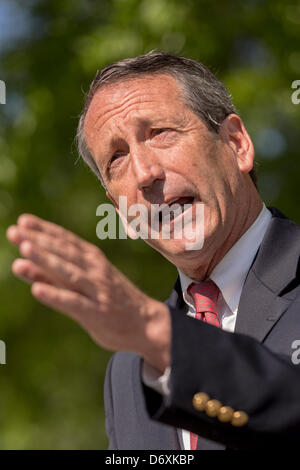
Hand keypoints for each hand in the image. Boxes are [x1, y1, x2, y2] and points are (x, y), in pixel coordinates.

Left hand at [6, 214, 170, 371]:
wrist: (146, 323)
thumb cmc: (110, 301)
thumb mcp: (82, 284)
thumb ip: (52, 275)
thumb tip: (19, 262)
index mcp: (93, 259)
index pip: (66, 240)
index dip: (44, 230)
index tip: (22, 221)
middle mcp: (95, 270)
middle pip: (65, 253)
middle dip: (39, 241)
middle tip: (15, 231)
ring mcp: (96, 290)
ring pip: (69, 273)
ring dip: (46, 261)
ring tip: (24, 250)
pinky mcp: (96, 312)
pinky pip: (73, 302)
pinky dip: (55, 295)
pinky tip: (36, 290)